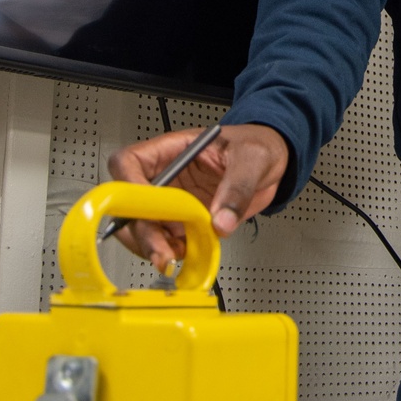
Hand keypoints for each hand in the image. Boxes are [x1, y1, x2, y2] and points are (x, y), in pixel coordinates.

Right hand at [106, 123, 288, 271]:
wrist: (272, 163)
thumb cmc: (257, 146)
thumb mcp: (253, 157)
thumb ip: (237, 188)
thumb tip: (221, 221)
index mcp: (173, 149)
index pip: (129, 162)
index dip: (128, 186)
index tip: (146, 210)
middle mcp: (166, 176)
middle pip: (129, 202)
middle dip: (141, 230)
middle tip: (162, 250)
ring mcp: (172, 201)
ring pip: (143, 227)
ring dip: (155, 246)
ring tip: (178, 254)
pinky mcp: (184, 222)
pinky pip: (167, 241)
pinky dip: (173, 253)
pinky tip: (190, 254)